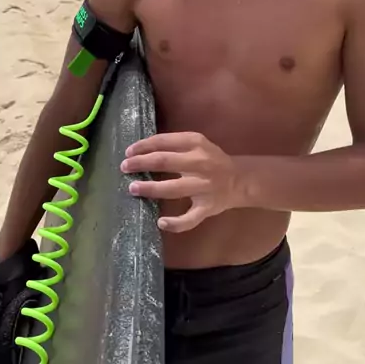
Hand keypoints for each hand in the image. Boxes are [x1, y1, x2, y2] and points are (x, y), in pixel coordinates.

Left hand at [120, 131, 238, 232]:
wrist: (239, 180)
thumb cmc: (211, 159)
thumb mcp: (197, 144)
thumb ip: (174, 145)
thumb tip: (141, 150)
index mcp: (196, 143)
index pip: (164, 141)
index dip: (143, 146)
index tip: (128, 152)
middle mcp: (200, 163)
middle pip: (165, 162)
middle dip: (141, 163)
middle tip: (125, 167)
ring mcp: (204, 187)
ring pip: (173, 189)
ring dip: (151, 189)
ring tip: (133, 188)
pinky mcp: (207, 207)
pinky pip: (190, 218)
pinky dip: (175, 223)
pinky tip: (161, 222)